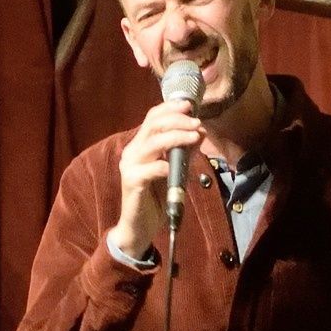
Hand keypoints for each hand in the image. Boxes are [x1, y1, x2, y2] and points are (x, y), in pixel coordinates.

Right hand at [113, 97, 203, 258]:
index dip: (170, 108)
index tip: (190, 104)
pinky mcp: (132, 182)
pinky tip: (178, 168)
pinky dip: (167, 165)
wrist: (140, 226)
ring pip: (153, 143)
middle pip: (153, 125)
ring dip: (176, 137)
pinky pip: (152, 169)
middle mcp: (132, 151)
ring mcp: (130, 166)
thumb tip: (200, 131)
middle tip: (197, 122)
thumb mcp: (175, 170)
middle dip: (177, 120)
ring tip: (194, 136)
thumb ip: (184, 151)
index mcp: (140, 145)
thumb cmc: (156, 197)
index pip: (152, 117)